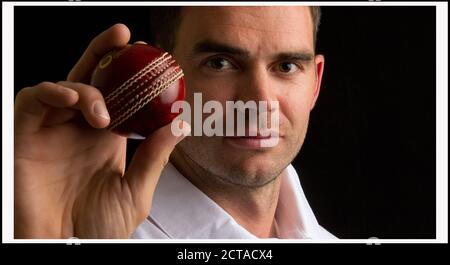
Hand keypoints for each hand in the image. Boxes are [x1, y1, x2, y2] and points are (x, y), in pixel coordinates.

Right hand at [14, 24, 189, 238]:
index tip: (153, 58)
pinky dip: (51, 92)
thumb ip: (154, 157)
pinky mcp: (25, 138)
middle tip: (124, 36)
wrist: (67, 251)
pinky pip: (32, 102)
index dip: (130, 74)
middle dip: (104, 52)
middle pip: (90, 79)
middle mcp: (79, 129)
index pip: (117, 95)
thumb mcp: (135, 191)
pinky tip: (73, 99)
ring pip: (63, 87)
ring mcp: (52, 131)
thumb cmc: (99, 229)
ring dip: (84, 89)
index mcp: (106, 138)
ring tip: (101, 113)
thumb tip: (179, 123)